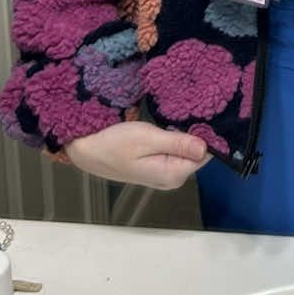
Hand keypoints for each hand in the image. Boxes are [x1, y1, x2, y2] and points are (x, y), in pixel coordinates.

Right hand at [64, 121, 208, 188]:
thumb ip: (178, 143)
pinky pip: (176, 154)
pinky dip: (174, 141)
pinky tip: (167, 129)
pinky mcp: (158, 169)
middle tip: (185, 114)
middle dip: (194, 135)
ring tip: (175, 120)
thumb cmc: (115, 143)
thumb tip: (206, 148)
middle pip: (197, 154)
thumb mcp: (147, 138)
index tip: (200, 116)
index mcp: (173, 174)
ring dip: (184, 137)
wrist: (87, 150)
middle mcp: (172, 179)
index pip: (205, 155)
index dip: (204, 135)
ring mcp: (165, 176)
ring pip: (187, 153)